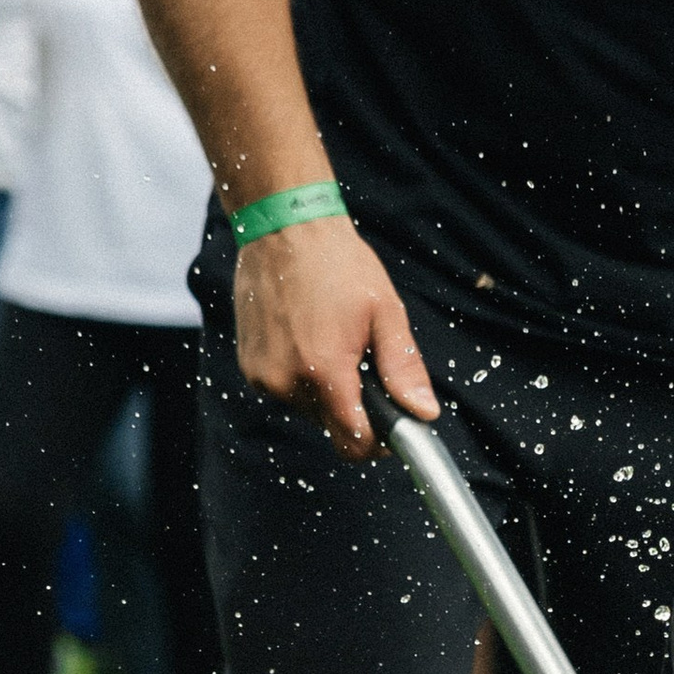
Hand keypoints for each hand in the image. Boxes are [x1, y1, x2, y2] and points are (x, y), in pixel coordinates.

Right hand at [234, 217, 438, 458]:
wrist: (283, 230)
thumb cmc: (338, 265)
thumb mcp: (384, 313)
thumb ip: (403, 369)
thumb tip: (424, 413)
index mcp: (325, 371)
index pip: (352, 442)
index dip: (377, 443)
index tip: (392, 429)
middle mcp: (287, 382)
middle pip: (332, 426)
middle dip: (354, 407)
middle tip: (363, 360)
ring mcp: (263, 376)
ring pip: (309, 409)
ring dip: (327, 391)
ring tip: (334, 341)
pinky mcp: (250, 367)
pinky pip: (286, 390)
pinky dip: (302, 377)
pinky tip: (309, 338)